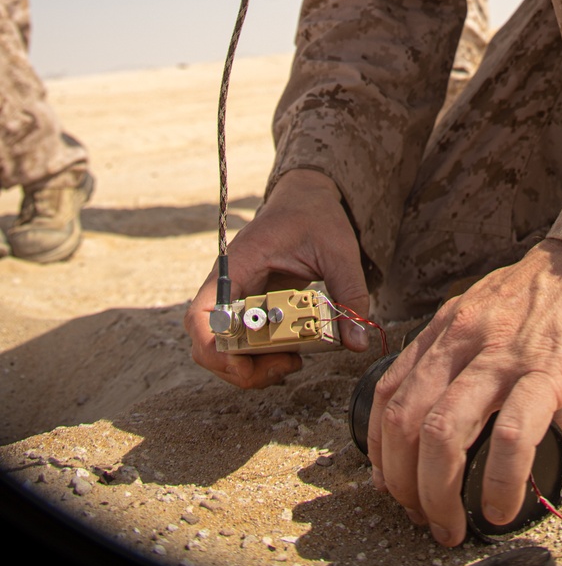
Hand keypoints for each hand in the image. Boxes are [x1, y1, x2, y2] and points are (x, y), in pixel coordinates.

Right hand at [184, 168, 371, 389]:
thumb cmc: (316, 216)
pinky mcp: (249, 307)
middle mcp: (228, 285)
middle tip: (288, 364)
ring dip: (252, 367)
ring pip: (223, 349)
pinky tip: (290, 353)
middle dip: (242, 367)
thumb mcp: (339, 250)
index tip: (245, 362)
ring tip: (293, 361)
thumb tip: (358, 342)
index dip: (212, 347)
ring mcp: (236, 298)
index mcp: (238, 265)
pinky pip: (242, 343)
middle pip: (209, 343)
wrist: (308, 198)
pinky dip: (260, 358)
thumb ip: (350, 293)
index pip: (201, 314)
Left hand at [368, 238, 561, 545]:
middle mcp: (463, 337)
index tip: (393, 486)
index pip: (388, 393)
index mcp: (447, 327)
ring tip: (452, 526)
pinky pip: (512, 435)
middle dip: (404, 484)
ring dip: (437, 493)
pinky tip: (501, 507)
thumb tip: (488, 432)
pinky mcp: (548, 370)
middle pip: (405, 421)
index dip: (380, 451)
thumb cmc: (552, 294)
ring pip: (443, 431)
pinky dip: (500, 482)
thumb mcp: (494, 316)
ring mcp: (503, 353)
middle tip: (423, 518)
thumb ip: (479, 364)